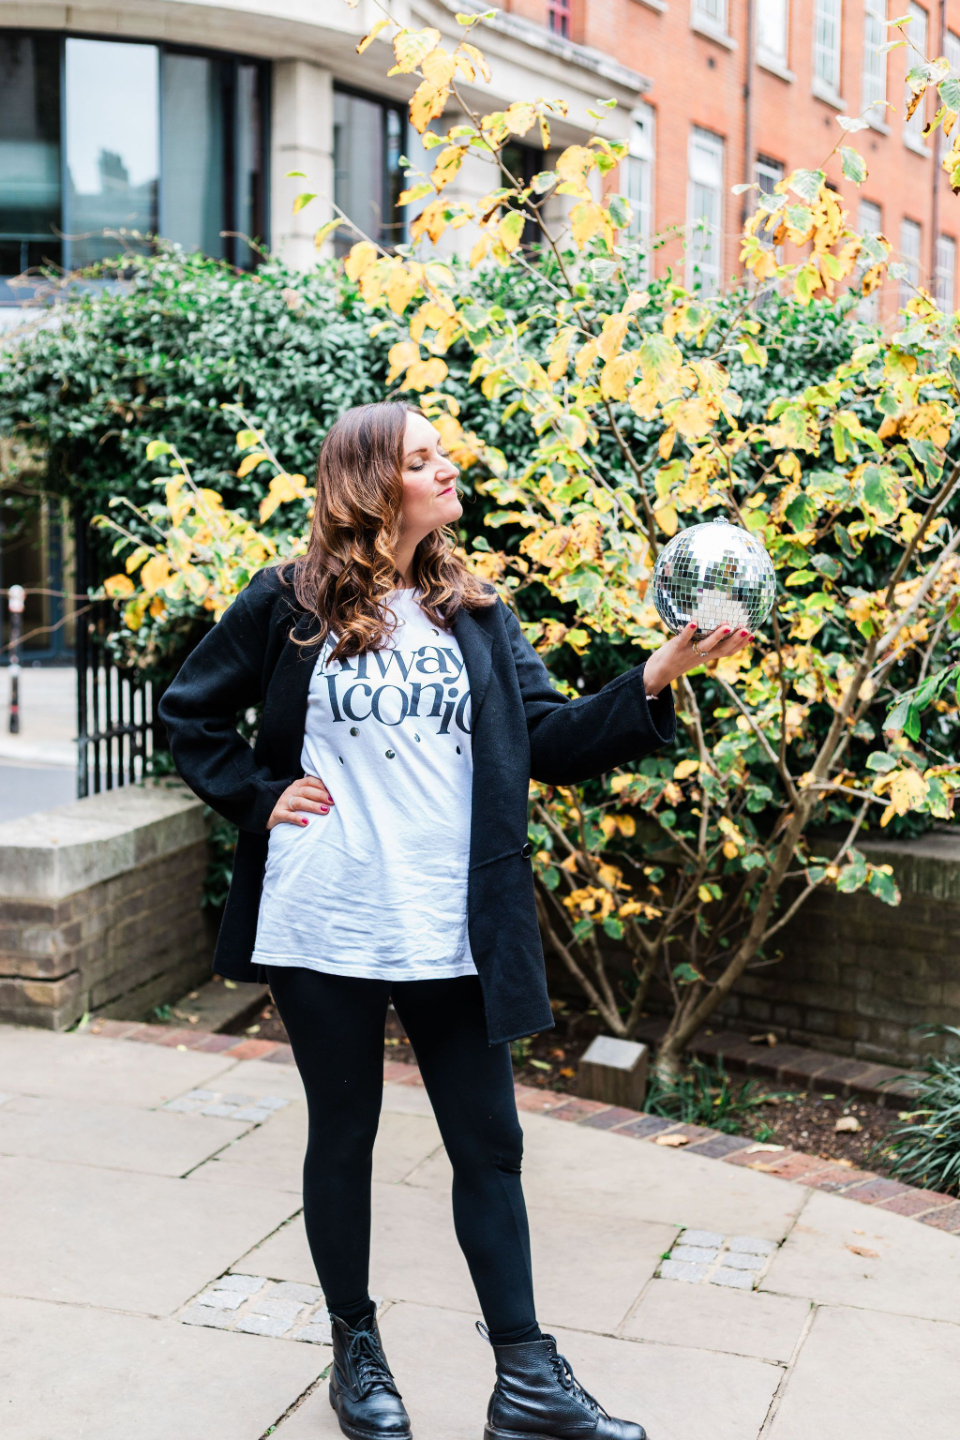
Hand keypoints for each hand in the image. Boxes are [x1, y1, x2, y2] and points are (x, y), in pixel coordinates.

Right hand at [267, 774, 333, 829]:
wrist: (269, 814)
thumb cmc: (292, 805)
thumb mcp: (301, 795)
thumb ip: (314, 792)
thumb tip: (333, 795)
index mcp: (298, 785)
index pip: (310, 781)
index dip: (322, 785)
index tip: (333, 791)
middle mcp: (291, 792)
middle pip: (306, 791)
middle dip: (320, 795)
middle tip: (332, 801)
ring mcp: (284, 803)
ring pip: (299, 802)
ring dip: (312, 806)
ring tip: (324, 810)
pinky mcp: (278, 814)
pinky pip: (287, 816)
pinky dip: (297, 818)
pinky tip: (306, 822)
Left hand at [642, 622, 756, 696]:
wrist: (658, 673)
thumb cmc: (676, 659)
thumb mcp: (694, 653)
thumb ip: (705, 644)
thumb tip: (714, 629)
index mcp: (707, 656)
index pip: (727, 651)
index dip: (741, 644)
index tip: (753, 634)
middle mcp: (701, 655)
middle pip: (722, 649)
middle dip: (736, 640)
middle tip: (748, 629)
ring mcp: (689, 652)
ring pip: (706, 645)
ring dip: (718, 636)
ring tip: (727, 625)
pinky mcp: (676, 648)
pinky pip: (683, 639)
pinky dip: (688, 631)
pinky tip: (694, 622)